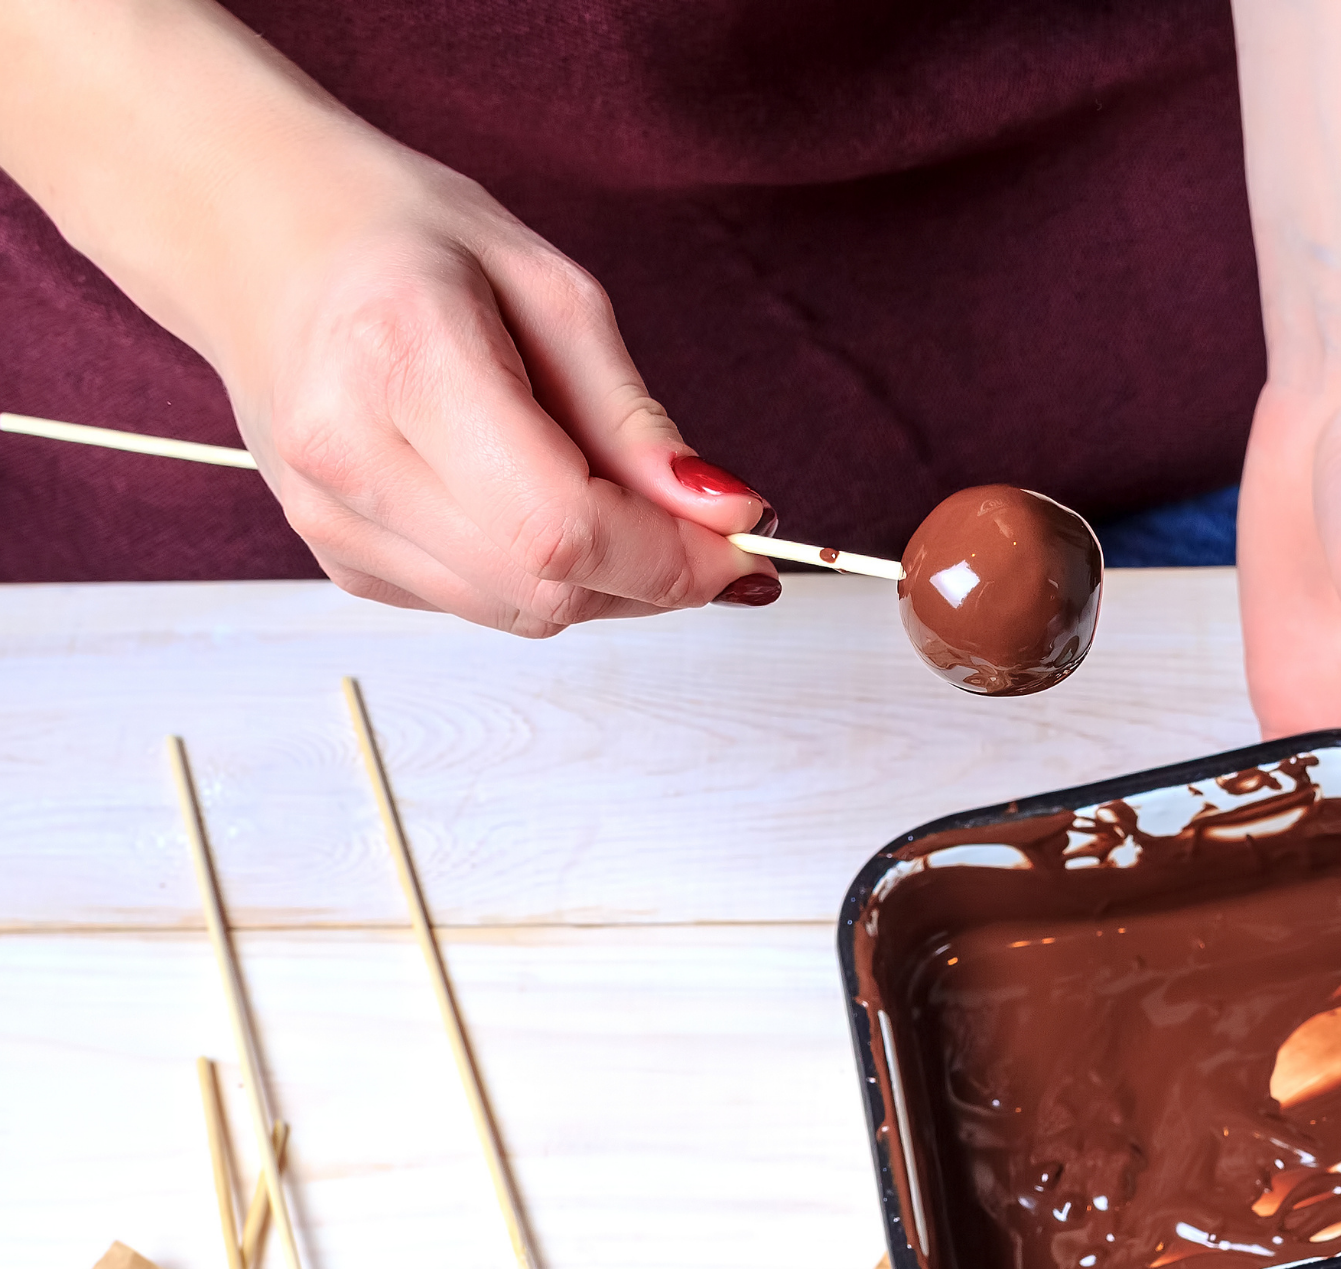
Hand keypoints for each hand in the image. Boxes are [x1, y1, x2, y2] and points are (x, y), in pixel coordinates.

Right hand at [223, 150, 775, 634]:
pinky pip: (483, 607)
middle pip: (549, 589)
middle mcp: (351, 461)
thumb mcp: (548, 289)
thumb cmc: (400, 241)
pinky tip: (534, 502)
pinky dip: (542, 576)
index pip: (561, 527)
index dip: (670, 559)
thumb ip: (635, 422)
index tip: (744, 544)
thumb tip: (726, 516)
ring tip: (624, 504)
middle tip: (711, 531)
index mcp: (402, 364)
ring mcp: (335, 524)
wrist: (254, 240)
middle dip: (656, 577)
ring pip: (524, 614)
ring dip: (607, 582)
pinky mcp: (342, 563)